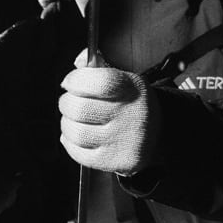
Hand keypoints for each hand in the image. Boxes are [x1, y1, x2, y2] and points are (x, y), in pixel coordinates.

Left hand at [59, 50, 156, 173]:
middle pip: (80, 109)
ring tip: (74, 120)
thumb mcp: (122, 79)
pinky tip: (78, 137)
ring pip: (75, 133)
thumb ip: (98, 66)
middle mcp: (132, 115)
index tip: (69, 83)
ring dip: (67, 124)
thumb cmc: (130, 103)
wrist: (156, 134)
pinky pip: (78, 153)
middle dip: (66, 103)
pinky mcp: (116, 161)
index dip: (75, 80)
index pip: (99, 82)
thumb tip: (79, 61)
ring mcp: (124, 141)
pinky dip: (70, 143)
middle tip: (71, 102)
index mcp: (133, 89)